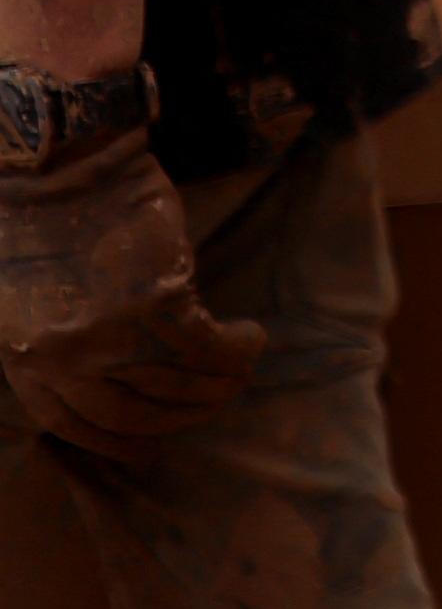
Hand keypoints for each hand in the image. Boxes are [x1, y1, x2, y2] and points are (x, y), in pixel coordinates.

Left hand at [0, 131, 261, 451]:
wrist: (53, 161)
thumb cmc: (34, 212)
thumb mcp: (16, 292)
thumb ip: (48, 334)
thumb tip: (99, 368)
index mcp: (22, 354)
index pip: (71, 423)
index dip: (116, 440)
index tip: (147, 448)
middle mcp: (62, 356)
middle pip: (132, 413)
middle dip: (179, 416)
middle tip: (212, 403)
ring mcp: (109, 333)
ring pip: (178, 386)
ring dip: (219, 386)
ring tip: (240, 369)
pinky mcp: (157, 301)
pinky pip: (212, 347)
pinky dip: (239, 350)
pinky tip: (250, 337)